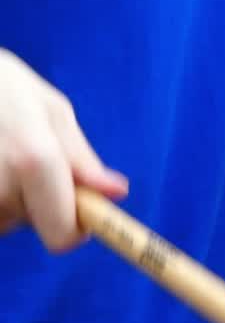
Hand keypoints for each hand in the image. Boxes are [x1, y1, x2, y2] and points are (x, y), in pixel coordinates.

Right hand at [0, 49, 127, 250]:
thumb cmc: (2, 86)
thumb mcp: (50, 110)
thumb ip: (81, 158)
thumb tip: (116, 193)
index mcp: (35, 160)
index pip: (62, 236)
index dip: (73, 229)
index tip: (75, 209)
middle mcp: (0, 187)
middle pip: (31, 225)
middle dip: (36, 200)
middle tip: (18, 156)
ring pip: (4, 219)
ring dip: (7, 196)